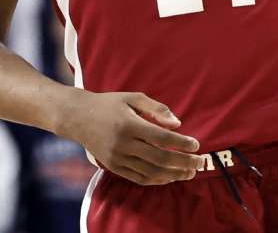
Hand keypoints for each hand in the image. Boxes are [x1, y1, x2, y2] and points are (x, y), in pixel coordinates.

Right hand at [56, 90, 204, 185]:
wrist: (78, 117)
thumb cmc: (109, 104)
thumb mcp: (132, 97)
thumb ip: (156, 108)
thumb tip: (178, 123)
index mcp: (129, 124)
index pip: (162, 137)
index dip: (181, 143)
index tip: (196, 145)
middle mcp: (123, 143)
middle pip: (160, 158)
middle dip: (184, 162)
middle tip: (200, 163)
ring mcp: (117, 158)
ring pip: (151, 172)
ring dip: (174, 174)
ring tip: (190, 172)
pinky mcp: (113, 167)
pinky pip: (139, 178)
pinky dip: (157, 180)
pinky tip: (170, 177)